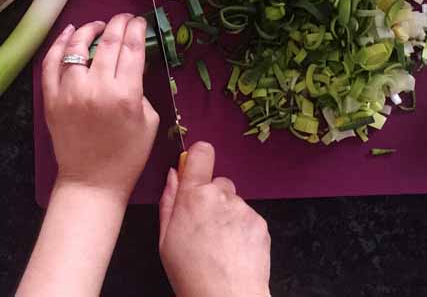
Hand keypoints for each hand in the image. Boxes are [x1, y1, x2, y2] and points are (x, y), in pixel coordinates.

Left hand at [41, 14, 160, 199]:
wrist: (92, 181)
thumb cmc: (127, 156)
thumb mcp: (149, 121)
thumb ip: (141, 89)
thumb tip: (131, 65)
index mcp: (126, 94)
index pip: (132, 49)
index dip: (136, 29)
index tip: (138, 22)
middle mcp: (97, 87)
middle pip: (108, 43)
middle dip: (118, 24)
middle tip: (123, 18)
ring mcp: (70, 91)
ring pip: (77, 47)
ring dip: (89, 30)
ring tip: (97, 25)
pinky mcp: (51, 98)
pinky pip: (51, 63)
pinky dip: (59, 44)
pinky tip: (68, 34)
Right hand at [158, 142, 270, 296]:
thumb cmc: (191, 273)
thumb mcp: (165, 239)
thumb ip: (168, 201)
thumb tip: (173, 175)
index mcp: (193, 196)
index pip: (201, 153)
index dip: (198, 157)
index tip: (195, 167)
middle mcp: (220, 196)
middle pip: (217, 183)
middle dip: (211, 198)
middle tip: (204, 226)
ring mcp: (243, 209)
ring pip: (234, 202)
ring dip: (228, 216)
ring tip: (220, 245)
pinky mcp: (260, 222)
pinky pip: (249, 217)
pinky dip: (242, 229)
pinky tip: (234, 250)